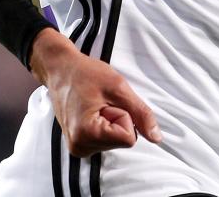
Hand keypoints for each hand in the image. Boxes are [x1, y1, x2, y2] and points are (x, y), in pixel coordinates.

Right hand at [29, 27, 161, 156]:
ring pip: (117, 140)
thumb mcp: (119, 88)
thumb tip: (156, 138)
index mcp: (86, 135)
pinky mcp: (80, 144)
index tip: (106, 101)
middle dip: (118, 117)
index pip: (129, 138)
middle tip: (99, 101)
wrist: (61, 70)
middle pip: (123, 140)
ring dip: (111, 120)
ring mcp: (79, 148)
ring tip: (94, 104)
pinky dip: (106, 123)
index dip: (124, 115)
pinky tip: (92, 110)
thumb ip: (141, 114)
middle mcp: (80, 147)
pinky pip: (108, 138)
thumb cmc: (85, 74)